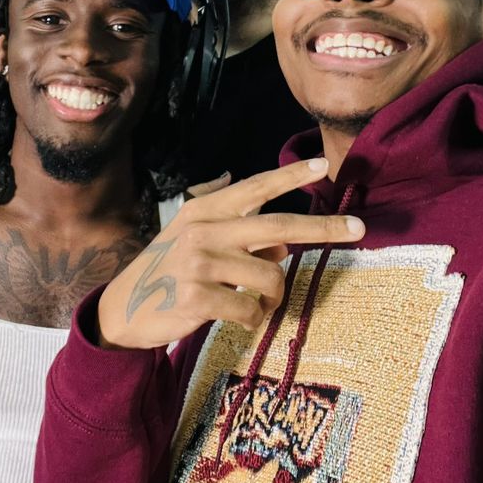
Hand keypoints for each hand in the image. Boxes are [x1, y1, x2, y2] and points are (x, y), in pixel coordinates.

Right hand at [97, 158, 364, 349]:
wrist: (122, 310)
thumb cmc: (169, 273)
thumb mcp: (200, 245)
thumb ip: (241, 240)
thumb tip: (284, 248)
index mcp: (205, 210)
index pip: (254, 188)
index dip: (289, 175)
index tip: (322, 165)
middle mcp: (203, 230)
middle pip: (276, 227)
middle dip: (323, 227)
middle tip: (359, 227)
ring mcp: (197, 262)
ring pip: (269, 276)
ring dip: (274, 296)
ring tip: (257, 303)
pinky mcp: (195, 296)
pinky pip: (250, 310)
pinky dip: (253, 318)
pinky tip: (235, 318)